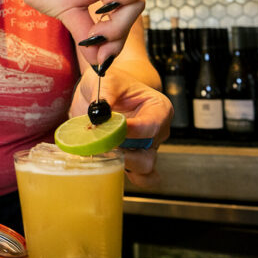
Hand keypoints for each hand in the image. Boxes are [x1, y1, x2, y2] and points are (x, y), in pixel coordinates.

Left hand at [71, 67, 171, 188]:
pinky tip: (101, 164)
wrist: (105, 90)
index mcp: (158, 109)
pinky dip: (119, 175)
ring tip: (99, 154)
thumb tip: (98, 114)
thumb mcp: (106, 79)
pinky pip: (134, 177)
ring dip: (120, 166)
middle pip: (148, 155)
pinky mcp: (133, 160)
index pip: (151, 125)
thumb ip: (104, 94)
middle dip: (123, 154)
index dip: (130, 131)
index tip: (108, 129)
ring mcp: (146, 149)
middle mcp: (157, 133)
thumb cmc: (111, 82)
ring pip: (142, 170)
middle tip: (100, 145)